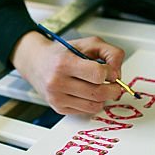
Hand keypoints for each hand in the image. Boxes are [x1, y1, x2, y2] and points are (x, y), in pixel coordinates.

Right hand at [11, 31, 125, 114]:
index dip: (110, 73)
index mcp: (65, 63)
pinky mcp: (59, 108)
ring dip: (104, 98)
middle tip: (114, 83)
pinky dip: (92, 103)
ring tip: (100, 87)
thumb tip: (118, 73)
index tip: (110, 71)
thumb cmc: (62, 53)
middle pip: (99, 93)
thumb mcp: (88, 43)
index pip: (97, 75)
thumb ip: (110, 53)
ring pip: (94, 105)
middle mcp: (58, 82)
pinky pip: (86, 111)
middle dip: (113, 89)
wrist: (36, 62)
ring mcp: (57, 98)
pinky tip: (88, 93)